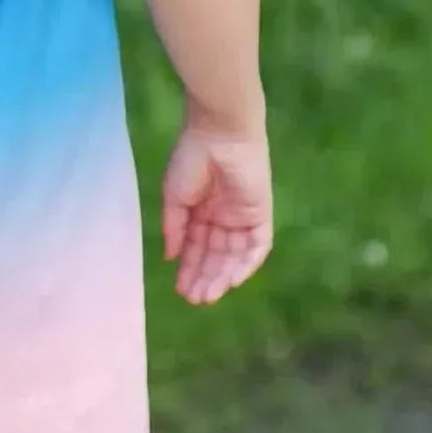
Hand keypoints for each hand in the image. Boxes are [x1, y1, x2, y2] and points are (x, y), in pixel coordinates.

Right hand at [162, 120, 272, 303]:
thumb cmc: (191, 159)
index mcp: (200, 210)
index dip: (189, 268)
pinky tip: (233, 281)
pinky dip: (247, 264)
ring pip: (234, 256)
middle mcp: (222, 217)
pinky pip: (257, 246)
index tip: (180, 289)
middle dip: (205, 277)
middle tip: (194, 299)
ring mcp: (242, 216)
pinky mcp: (261, 215)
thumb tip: (170, 257)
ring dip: (222, 276)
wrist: (218, 133)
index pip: (196, 246)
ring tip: (208, 295)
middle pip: (215, 255)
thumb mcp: (174, 196)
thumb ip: (174, 227)